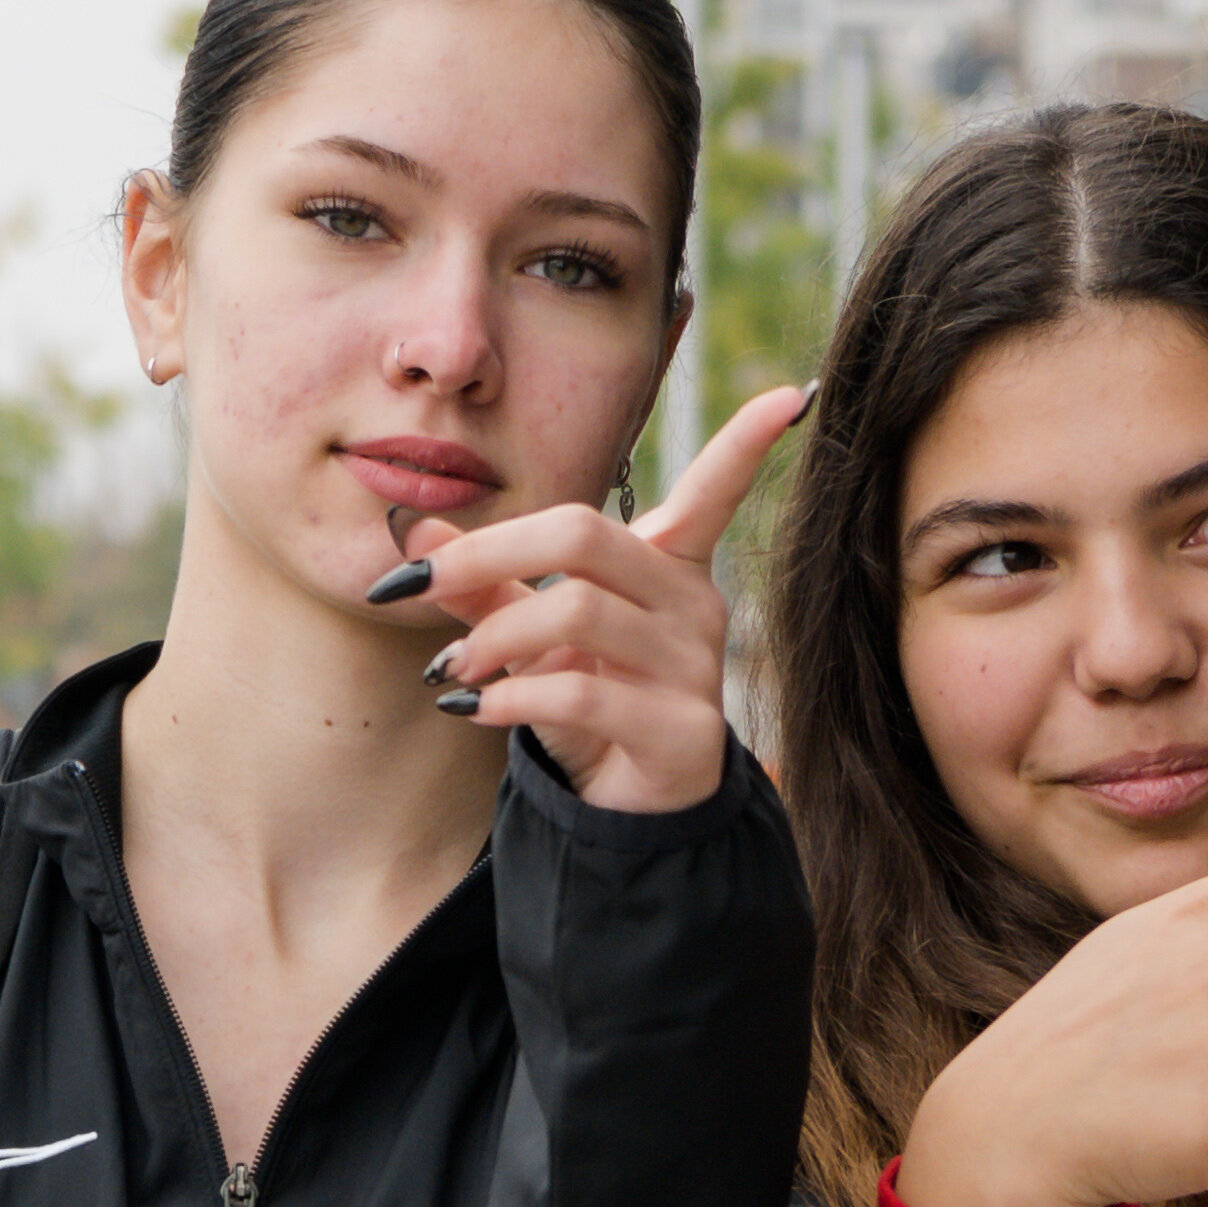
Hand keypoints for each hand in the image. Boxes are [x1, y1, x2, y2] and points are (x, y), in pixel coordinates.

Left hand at [382, 388, 803, 819]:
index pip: (714, 493)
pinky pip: (584, 691)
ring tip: (448, 670)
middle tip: (424, 588)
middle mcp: (692, 605)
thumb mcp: (530, 637)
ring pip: (577, 613)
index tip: (790, 396)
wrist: (623, 810)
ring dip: (491, 637)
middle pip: (586, 536)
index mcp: (668, 567)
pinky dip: (511, 696)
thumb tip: (418, 532)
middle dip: (489, 553)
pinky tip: (476, 709)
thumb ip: (485, 585)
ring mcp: (695, 667)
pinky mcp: (682, 729)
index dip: (747, 445)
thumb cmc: (585, 707)